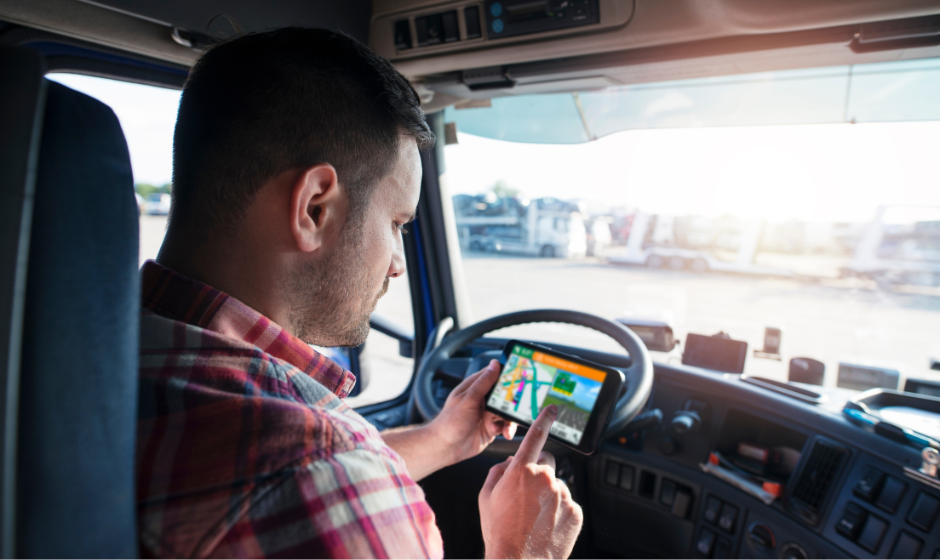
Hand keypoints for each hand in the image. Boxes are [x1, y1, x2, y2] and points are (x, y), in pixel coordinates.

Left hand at [428, 359, 516, 465]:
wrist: (446, 447)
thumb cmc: (450, 421)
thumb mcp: (469, 399)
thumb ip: (483, 383)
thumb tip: (495, 364)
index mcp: (475, 387)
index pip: (494, 375)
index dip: (508, 375)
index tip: (521, 377)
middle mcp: (483, 399)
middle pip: (505, 395)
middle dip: (512, 401)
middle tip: (518, 406)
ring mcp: (487, 413)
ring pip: (507, 411)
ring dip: (509, 419)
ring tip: (505, 426)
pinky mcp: (491, 427)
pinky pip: (505, 425)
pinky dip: (506, 429)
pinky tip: (501, 432)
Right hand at [478, 405, 583, 558]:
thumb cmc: (499, 531)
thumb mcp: (486, 497)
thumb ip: (498, 472)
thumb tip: (510, 463)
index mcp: (521, 471)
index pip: (535, 436)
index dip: (544, 420)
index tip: (553, 409)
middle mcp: (545, 479)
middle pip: (546, 464)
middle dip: (538, 473)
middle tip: (527, 495)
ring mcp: (563, 495)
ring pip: (556, 486)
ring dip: (548, 496)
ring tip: (534, 518)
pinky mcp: (575, 511)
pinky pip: (567, 504)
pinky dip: (559, 512)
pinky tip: (545, 526)